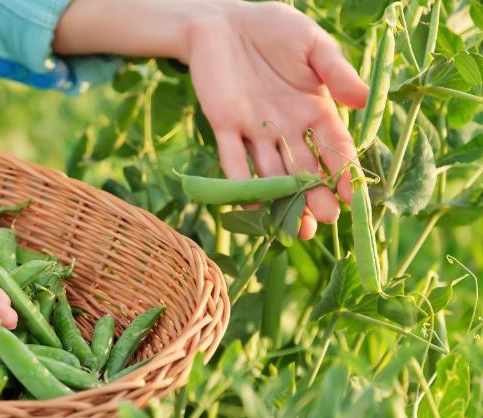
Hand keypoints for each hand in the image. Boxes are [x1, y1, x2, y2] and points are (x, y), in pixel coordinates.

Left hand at [55, 0, 368, 238]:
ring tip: (295, 229)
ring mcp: (254, 129)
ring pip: (271, 172)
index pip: (333, 146)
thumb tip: (361, 101)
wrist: (224, 20)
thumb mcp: (312, 45)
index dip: (343, 171)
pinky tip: (252, 208)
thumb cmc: (274, 28)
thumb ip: (335, 71)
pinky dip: (240, 183)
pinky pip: (232, 159)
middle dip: (313, 196)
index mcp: (313, 109)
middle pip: (303, 168)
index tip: (351, 197)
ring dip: (282, 200)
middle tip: (324, 222)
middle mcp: (286, 127)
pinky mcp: (223, 125)